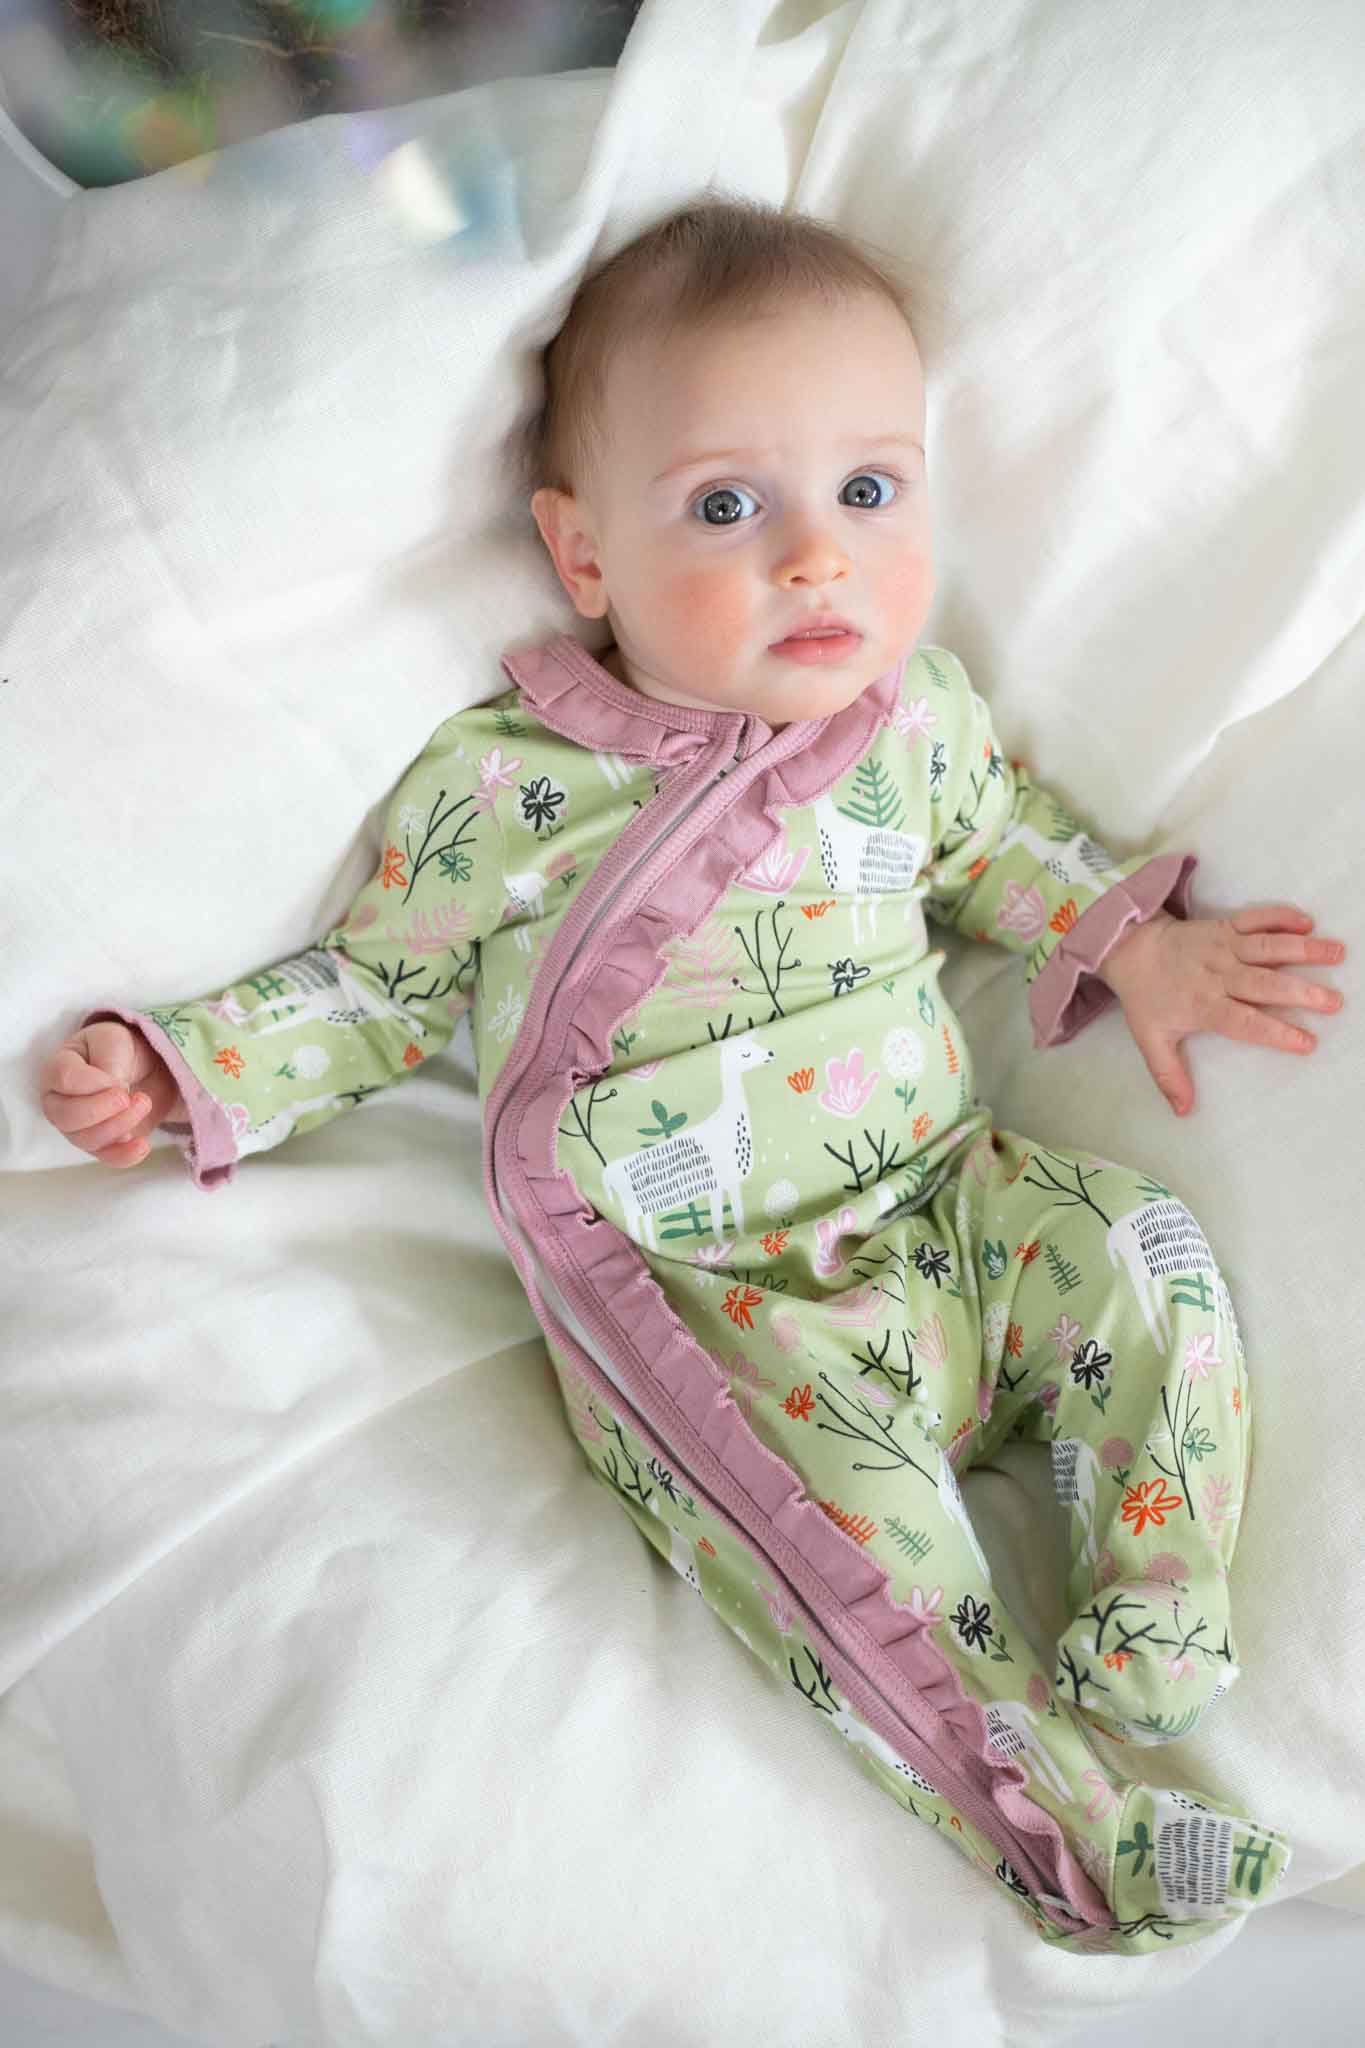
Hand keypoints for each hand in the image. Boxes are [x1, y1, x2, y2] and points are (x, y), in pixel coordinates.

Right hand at [40, 1020, 185, 1167]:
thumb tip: (113, 1091)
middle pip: (65, 1117)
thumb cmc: (121, 1050)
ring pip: (86, 1140)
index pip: (63, 1079)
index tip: (119, 1079)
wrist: (145, 1066)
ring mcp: (78, 1127)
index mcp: (58, 1069)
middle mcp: (60, 1102)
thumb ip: (109, 1061)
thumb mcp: (115, 1040)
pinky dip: (125, 1155)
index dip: (93, 1083)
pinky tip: (143, 1144)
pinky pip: (107, 1158)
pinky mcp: (102, 1143)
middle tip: (128, 1098)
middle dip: (101, 1110)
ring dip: (120, 1126)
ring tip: (144, 1103)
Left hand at [1097, 902, 1346, 1115]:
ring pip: (1267, 947)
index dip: (1275, 1032)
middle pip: (1264, 983)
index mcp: (1203, 1005)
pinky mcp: (1224, 926)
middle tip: (1335, 1002)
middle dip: (1301, 991)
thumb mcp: (1150, 1040)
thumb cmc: (1145, 998)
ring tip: (1338, 953)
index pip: (1243, 1021)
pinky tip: (1307, 922)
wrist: (1130, 949)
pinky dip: (1280, 916)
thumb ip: (1169, 1076)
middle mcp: (1218, 975)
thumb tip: (1183, 1112)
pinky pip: (1255, 919)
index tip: (1307, 1043)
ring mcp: (1223, 947)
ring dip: (1304, 949)